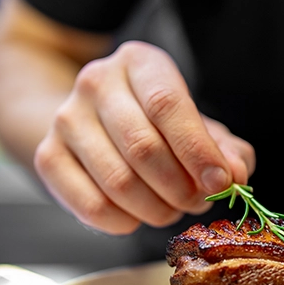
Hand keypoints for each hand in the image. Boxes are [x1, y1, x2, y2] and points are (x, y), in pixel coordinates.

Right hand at [33, 41, 254, 234]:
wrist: (94, 121)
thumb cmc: (158, 125)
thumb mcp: (198, 126)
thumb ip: (226, 150)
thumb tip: (235, 175)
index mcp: (139, 63)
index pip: (166, 104)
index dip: (197, 150)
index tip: (220, 182)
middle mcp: (97, 82)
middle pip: (142, 147)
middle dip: (180, 187)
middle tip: (196, 202)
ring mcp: (66, 119)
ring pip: (118, 181)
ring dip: (157, 208)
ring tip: (170, 208)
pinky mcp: (48, 156)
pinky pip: (91, 205)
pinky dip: (125, 222)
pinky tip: (138, 215)